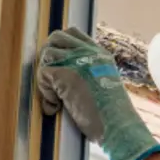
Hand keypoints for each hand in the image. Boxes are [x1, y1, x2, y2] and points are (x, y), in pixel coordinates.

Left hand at [36, 29, 159, 159]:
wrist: (116, 126)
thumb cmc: (112, 116)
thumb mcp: (105, 85)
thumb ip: (90, 74)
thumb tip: (65, 80)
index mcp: (99, 54)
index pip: (73, 34)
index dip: (60, 47)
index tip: (60, 66)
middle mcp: (88, 53)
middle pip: (55, 38)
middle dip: (48, 58)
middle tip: (52, 81)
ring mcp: (76, 61)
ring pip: (47, 55)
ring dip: (46, 77)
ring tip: (56, 98)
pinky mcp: (64, 74)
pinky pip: (43, 74)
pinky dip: (45, 93)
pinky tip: (56, 107)